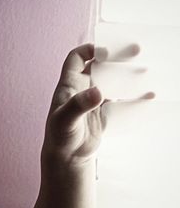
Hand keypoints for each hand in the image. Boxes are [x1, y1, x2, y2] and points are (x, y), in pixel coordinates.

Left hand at [42, 43, 153, 168]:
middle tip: (136, 51)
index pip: (76, 58)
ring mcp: (94, 101)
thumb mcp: (65, 120)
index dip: (89, 49)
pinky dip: (132, 97)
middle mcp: (82, 89)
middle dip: (116, 58)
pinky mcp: (104, 113)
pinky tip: (147, 96)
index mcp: (69, 85)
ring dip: (126, 76)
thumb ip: (79, 105)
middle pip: (99, 66)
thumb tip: (97, 92)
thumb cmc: (59, 137)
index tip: (106, 50)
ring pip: (112, 82)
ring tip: (145, 71)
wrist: (68, 158)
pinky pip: (120, 100)